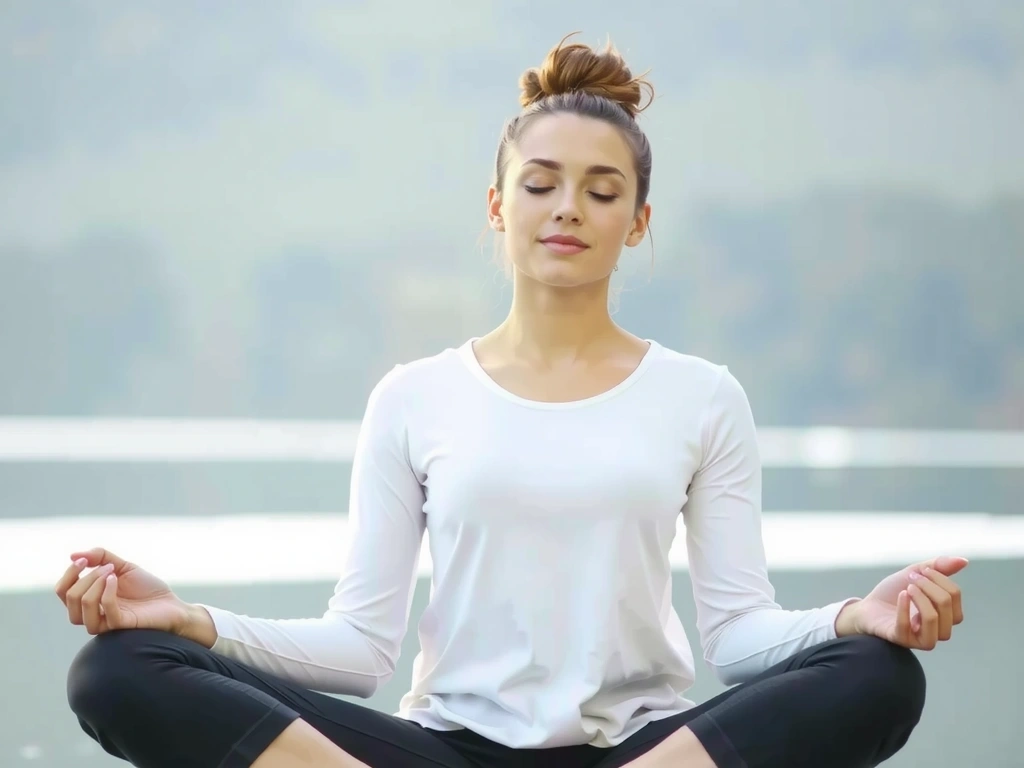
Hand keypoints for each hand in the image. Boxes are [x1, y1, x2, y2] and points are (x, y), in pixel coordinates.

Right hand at [55, 548, 190, 635]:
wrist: (171, 603)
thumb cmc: (146, 587)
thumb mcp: (123, 566)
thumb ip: (100, 557)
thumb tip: (72, 555)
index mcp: (90, 599)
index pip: (63, 591)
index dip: (69, 574)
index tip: (84, 560)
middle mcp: (93, 613)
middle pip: (69, 599)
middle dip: (85, 578)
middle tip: (108, 567)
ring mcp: (105, 622)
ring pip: (80, 611)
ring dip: (92, 585)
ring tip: (112, 573)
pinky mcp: (119, 626)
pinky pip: (105, 611)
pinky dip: (106, 592)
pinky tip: (116, 580)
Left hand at [837, 555, 966, 649]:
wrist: (867, 606)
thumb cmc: (893, 592)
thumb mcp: (915, 574)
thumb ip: (938, 567)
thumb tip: (964, 560)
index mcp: (944, 614)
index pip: (955, 597)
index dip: (940, 579)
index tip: (920, 570)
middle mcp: (937, 629)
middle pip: (948, 610)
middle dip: (930, 588)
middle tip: (911, 579)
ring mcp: (920, 637)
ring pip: (934, 622)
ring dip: (922, 600)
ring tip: (908, 588)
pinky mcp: (901, 640)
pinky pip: (907, 629)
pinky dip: (904, 609)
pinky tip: (901, 595)